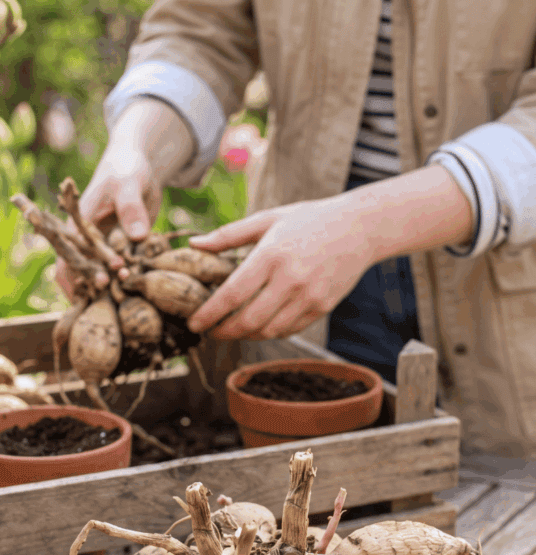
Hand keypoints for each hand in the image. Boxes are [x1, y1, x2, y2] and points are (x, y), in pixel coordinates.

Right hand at [55, 144, 159, 300]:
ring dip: (116, 289)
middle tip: (119, 297)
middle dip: (98, 289)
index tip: (100, 284)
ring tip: (132, 297)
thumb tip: (138, 236)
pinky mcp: (124, 252)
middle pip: (85, 274)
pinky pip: (126, 272)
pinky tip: (145, 291)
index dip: (79, 274)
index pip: (68, 256)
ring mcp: (106, 249)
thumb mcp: (128, 183)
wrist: (139, 170)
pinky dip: (132, 282)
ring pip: (105, 276)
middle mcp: (88, 242)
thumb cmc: (126, 170)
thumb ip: (131, 207)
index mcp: (77, 226)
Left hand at [186, 196, 377, 339]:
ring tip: (232, 328)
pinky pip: (289, 329)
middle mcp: (290, 279)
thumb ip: (228, 235)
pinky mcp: (322, 307)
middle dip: (223, 332)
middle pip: (248, 321)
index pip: (232, 294)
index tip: (193, 323)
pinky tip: (259, 324)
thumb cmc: (309, 219)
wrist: (360, 228)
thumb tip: (193, 244)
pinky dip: (269, 332)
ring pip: (268, 331)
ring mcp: (309, 296)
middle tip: (210, 331)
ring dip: (245, 335)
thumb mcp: (267, 219)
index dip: (209, 314)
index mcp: (271, 255)